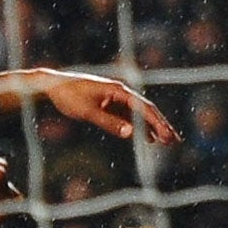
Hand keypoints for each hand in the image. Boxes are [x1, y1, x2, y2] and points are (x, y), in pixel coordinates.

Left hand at [37, 71, 176, 144]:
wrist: (52, 85)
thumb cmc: (68, 96)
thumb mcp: (87, 112)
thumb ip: (109, 123)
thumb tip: (131, 134)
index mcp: (118, 90)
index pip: (143, 108)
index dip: (157, 124)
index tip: (166, 137)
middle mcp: (121, 92)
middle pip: (147, 110)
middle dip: (162, 126)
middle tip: (175, 141)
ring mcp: (116, 97)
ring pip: (140, 114)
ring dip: (154, 127)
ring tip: (168, 142)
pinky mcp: (110, 103)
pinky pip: (130, 116)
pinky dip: (140, 127)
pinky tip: (148, 139)